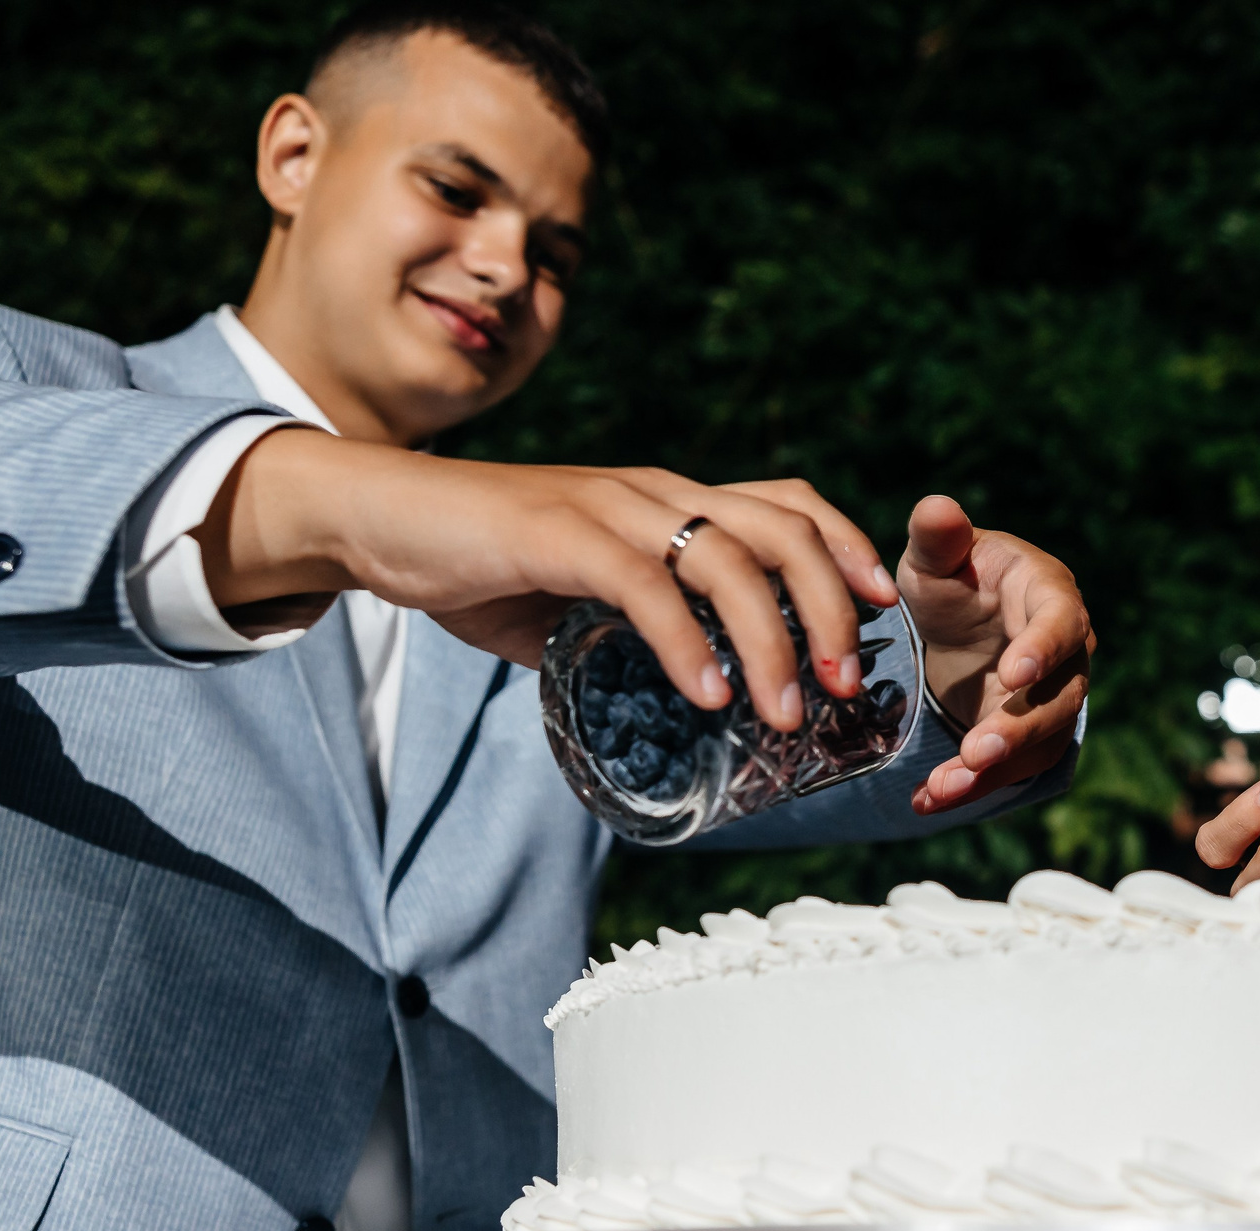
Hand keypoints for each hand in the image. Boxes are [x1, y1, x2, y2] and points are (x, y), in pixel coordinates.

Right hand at [200, 429, 898, 729]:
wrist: (378, 518)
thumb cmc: (482, 559)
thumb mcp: (580, 594)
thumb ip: (635, 628)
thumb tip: (682, 692)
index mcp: (668, 499)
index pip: (786, 504)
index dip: (844, 548)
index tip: (882, 609)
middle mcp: (653, 491)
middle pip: (779, 531)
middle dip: (831, 608)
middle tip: (846, 684)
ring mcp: (606, 507)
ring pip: (724, 560)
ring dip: (771, 640)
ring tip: (789, 709)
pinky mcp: (555, 534)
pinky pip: (641, 587)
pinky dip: (684, 644)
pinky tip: (706, 696)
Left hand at [896, 495, 1095, 812]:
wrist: (956, 624)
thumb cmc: (953, 578)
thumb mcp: (936, 557)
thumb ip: (937, 537)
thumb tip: (937, 508)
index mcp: (1050, 596)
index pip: (1062, 622)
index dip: (1044, 648)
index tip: (1015, 672)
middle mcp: (1066, 654)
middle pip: (1059, 698)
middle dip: (1018, 728)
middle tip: (976, 752)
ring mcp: (1051, 699)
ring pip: (1038, 743)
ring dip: (993, 771)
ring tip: (943, 788)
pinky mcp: (1028, 736)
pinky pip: (1010, 769)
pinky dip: (971, 788)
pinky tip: (927, 800)